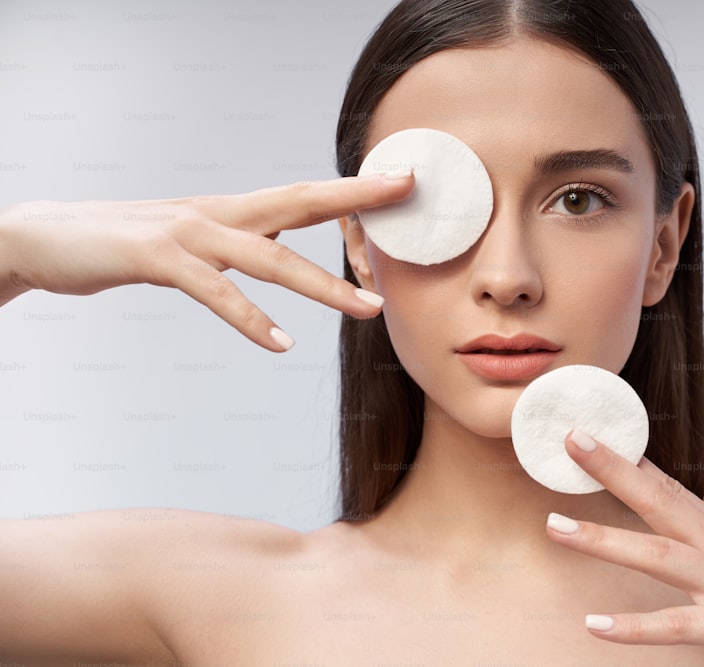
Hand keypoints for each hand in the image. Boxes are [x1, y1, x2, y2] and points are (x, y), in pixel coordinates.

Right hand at [0, 172, 413, 350]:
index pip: (306, 195)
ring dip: (322, 283)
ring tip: (369, 309)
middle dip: (356, 201)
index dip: (356, 188)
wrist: (49, 237)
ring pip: (268, 256)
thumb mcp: (196, 241)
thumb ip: (240, 245)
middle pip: (300, 203)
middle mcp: (219, 213)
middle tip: (408, 201)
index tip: (403, 182)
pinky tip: (280, 344)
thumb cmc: (130, 243)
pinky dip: (250, 318)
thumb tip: (281, 253)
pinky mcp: (158, 258)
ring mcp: (188, 233)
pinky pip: (214, 292)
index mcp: (233, 210)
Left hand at [545, 429, 703, 665]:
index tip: (595, 437)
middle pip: (658, 502)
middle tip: (569, 441)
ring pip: (657, 556)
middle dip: (611, 471)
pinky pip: (679, 627)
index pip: (672, 490)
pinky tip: (595, 624)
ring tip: (554, 527)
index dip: (630, 463)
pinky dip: (636, 626)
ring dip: (603, 539)